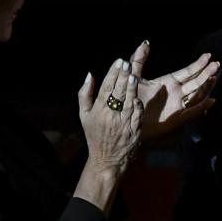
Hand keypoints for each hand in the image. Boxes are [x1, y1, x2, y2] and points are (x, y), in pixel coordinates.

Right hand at [74, 59, 143, 212]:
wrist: (107, 158)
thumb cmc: (94, 135)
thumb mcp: (84, 115)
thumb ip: (84, 94)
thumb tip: (89, 74)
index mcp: (98, 110)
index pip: (107, 87)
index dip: (113, 73)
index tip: (118, 61)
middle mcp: (111, 115)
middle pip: (118, 91)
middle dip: (123, 76)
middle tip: (126, 63)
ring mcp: (123, 122)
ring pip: (129, 100)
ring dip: (131, 87)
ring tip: (133, 74)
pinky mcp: (134, 129)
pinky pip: (137, 113)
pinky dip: (137, 103)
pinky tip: (137, 94)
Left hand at [128, 41, 218, 139]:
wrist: (127, 118)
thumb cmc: (130, 98)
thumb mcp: (134, 76)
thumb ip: (138, 60)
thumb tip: (145, 43)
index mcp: (169, 82)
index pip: (187, 72)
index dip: (197, 64)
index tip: (207, 56)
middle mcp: (176, 92)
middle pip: (195, 81)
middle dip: (206, 73)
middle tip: (216, 64)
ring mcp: (178, 105)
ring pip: (196, 95)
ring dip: (206, 86)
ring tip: (215, 77)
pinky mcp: (176, 118)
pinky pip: (192, 112)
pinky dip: (202, 107)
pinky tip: (211, 101)